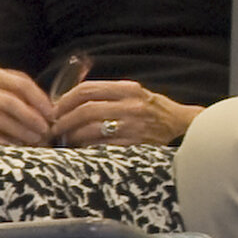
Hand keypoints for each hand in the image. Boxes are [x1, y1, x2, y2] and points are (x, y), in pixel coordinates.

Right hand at [0, 66, 56, 147]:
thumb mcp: (13, 97)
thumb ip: (32, 97)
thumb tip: (57, 110)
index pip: (21, 83)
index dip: (39, 100)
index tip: (52, 115)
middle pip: (9, 101)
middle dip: (30, 117)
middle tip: (45, 130)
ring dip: (18, 130)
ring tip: (34, 140)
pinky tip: (13, 148)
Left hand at [49, 77, 193, 148]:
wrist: (182, 126)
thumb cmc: (152, 110)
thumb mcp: (133, 93)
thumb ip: (106, 93)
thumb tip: (69, 98)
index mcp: (128, 89)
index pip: (87, 90)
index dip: (65, 100)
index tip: (56, 109)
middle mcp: (131, 106)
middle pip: (85, 110)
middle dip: (64, 120)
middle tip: (55, 127)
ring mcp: (133, 126)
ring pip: (90, 130)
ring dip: (72, 136)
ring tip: (65, 138)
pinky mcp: (134, 145)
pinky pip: (101, 147)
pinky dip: (86, 147)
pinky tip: (81, 148)